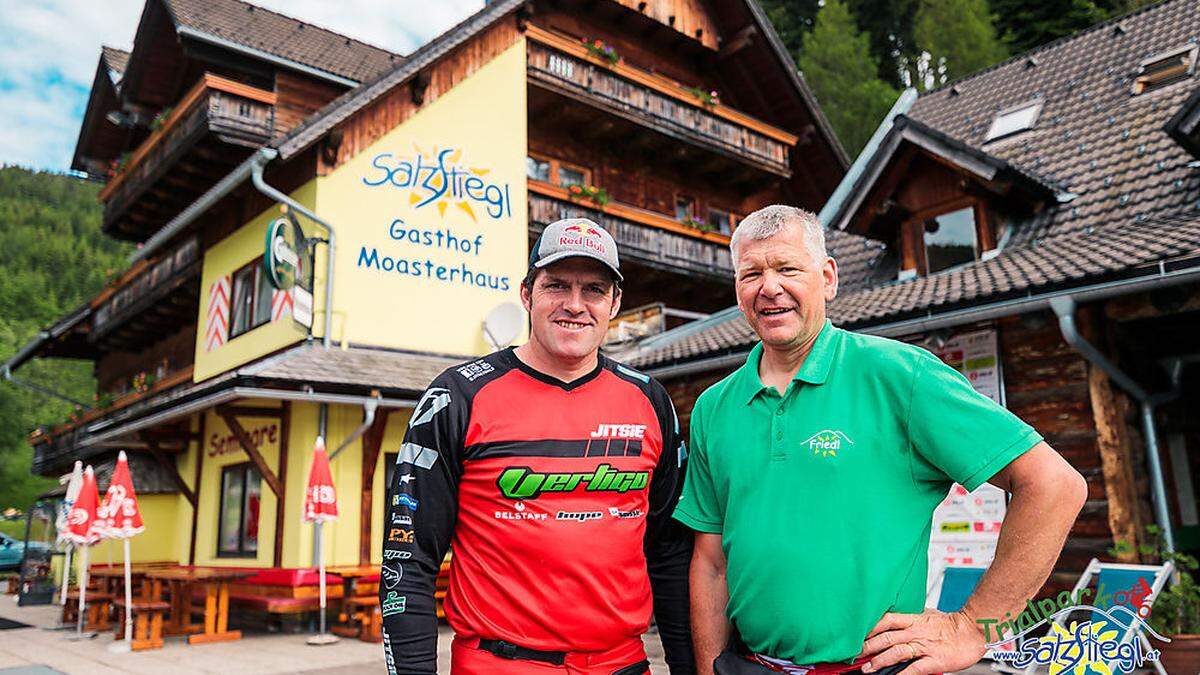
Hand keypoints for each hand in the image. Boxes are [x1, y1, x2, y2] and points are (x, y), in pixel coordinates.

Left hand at [858, 610, 985, 673]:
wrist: (974, 629)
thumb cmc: (952, 624)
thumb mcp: (928, 615)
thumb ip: (911, 619)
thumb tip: (896, 620)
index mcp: (913, 619)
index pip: (886, 620)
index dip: (870, 627)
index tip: (856, 634)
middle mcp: (916, 631)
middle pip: (886, 637)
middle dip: (868, 647)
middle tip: (855, 655)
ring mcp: (925, 646)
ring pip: (896, 652)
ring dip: (880, 661)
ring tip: (868, 669)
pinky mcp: (934, 660)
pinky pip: (915, 668)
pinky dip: (902, 674)